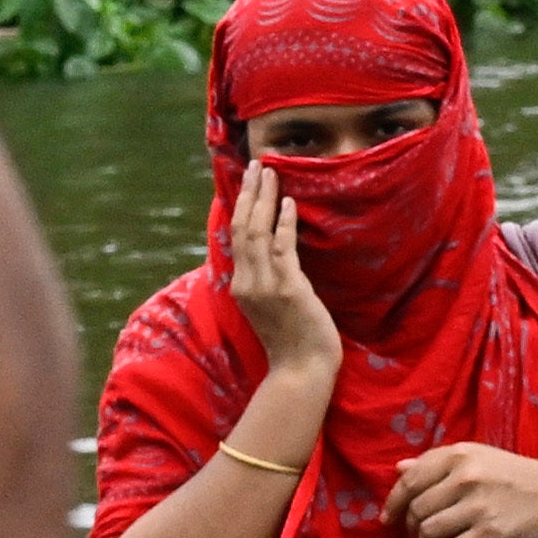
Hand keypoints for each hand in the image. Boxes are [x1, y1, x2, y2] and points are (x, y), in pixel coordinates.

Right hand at [223, 177, 342, 387]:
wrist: (301, 372)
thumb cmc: (292, 342)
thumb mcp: (270, 307)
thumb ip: (265, 280)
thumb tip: (274, 251)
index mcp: (240, 287)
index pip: (236, 237)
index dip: (241, 206)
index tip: (247, 181)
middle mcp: (247, 283)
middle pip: (243, 228)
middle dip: (249, 193)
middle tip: (256, 164)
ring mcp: (266, 286)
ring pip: (258, 233)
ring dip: (265, 199)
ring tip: (271, 173)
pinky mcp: (288, 289)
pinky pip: (283, 248)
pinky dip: (284, 223)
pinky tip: (289, 202)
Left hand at [390, 442, 537, 537]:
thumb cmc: (510, 475)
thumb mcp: (476, 457)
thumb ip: (436, 462)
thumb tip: (398, 469)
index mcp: (458, 454)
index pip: (409, 482)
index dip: (394, 504)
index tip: (389, 518)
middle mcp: (466, 477)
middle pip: (417, 511)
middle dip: (413, 527)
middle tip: (420, 533)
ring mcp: (478, 505)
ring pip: (429, 532)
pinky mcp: (491, 532)